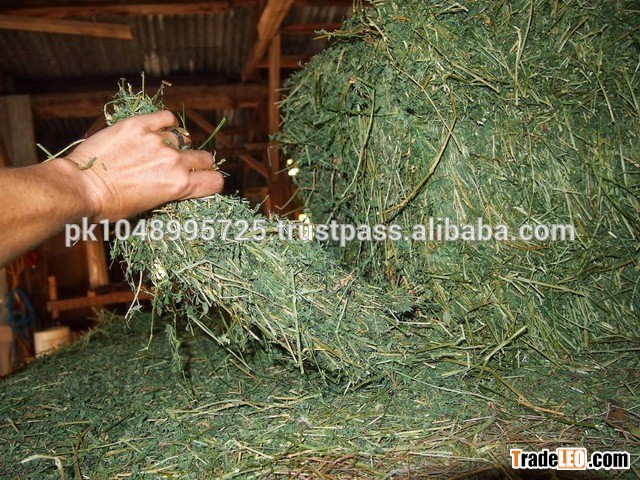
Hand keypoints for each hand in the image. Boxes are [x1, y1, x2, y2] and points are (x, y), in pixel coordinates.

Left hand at [64, 110, 223, 220]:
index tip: (204, 180)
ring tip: (161, 149)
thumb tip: (178, 184)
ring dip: (176, 145)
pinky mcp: (140, 125)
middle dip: (199, 163)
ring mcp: (157, 141)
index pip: (215, 180)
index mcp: (179, 185)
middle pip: (205, 157)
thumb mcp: (148, 207)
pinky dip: (167, 123)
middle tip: (186, 165)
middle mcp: (174, 161)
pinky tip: (159, 128)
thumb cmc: (110, 205)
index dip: (211, 181)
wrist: (81, 187)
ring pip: (183, 138)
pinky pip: (166, 117)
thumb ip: (170, 192)